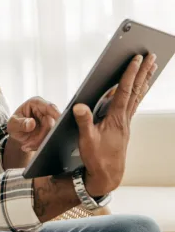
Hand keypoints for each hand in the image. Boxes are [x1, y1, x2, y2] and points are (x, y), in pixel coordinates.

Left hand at [7, 97, 60, 152]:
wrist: (17, 134)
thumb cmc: (14, 124)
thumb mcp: (13, 124)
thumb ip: (21, 123)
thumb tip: (31, 123)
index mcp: (36, 103)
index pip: (49, 107)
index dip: (55, 113)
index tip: (60, 120)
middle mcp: (45, 111)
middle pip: (51, 124)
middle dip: (40, 137)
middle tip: (28, 144)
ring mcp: (49, 121)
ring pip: (50, 134)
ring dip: (39, 142)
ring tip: (26, 146)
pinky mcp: (51, 131)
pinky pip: (49, 140)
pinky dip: (39, 145)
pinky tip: (29, 146)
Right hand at [73, 53, 157, 196]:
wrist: (107, 175)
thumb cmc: (97, 158)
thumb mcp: (86, 140)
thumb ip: (84, 122)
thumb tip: (79, 105)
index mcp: (115, 118)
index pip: (124, 91)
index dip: (130, 74)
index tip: (136, 59)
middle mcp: (124, 118)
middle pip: (136, 90)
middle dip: (143, 72)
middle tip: (151, 56)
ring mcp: (126, 122)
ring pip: (137, 96)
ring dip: (144, 80)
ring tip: (151, 67)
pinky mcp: (123, 125)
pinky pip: (134, 103)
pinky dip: (138, 92)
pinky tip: (140, 88)